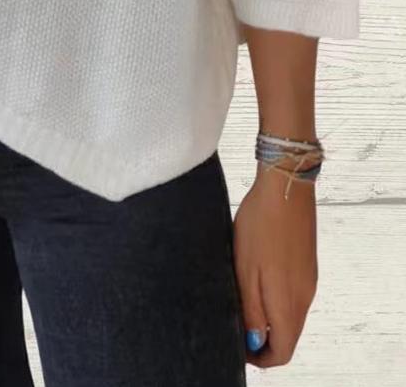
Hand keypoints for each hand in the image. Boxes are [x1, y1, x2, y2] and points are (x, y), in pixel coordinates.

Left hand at [233, 163, 318, 367]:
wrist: (284, 187)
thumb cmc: (260, 225)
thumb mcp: (245, 270)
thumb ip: (251, 309)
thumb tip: (254, 342)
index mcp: (288, 302)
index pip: (283, 351)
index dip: (260, 357)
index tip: (239, 347)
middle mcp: (305, 296)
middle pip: (288, 336)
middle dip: (263, 339)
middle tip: (236, 322)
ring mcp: (309, 280)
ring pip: (291, 315)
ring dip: (269, 317)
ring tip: (242, 297)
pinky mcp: (307, 265)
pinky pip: (294, 296)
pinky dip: (276, 299)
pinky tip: (257, 278)